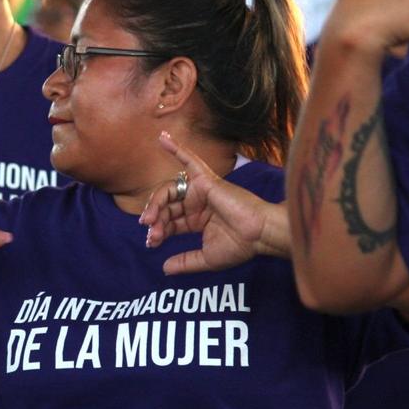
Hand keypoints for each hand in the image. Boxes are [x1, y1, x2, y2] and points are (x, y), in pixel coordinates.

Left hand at [139, 132, 285, 273]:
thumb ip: (185, 262)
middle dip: (155, 219)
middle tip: (151, 232)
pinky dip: (176, 148)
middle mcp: (196, 204)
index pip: (169, 222)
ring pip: (169, 190)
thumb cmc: (239, 246)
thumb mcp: (206, 258)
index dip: (158, 231)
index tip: (152, 244)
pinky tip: (161, 139)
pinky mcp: (207, 180)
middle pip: (166, 207)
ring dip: (155, 202)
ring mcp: (200, 191)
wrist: (258, 236)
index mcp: (196, 220)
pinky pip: (190, 160)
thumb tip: (164, 269)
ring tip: (149, 218)